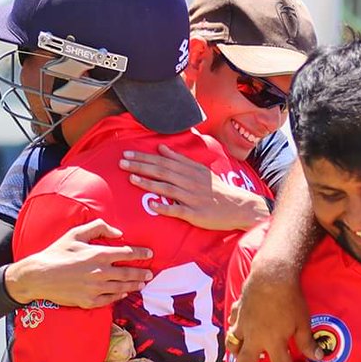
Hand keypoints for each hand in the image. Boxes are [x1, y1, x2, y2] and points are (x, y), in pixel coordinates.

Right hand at [4, 219, 151, 307]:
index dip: (141, 253)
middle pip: (129, 273)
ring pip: (122, 288)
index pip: (128, 253)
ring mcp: (96, 289)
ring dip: (134, 285)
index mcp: (99, 254)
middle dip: (142, 273)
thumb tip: (119, 233)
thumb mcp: (76, 234)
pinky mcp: (89, 301)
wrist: (38, 276)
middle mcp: (100, 272)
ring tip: (141, 284)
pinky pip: (110, 300)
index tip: (150, 254)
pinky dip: (119, 296)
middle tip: (150, 274)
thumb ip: (99, 227)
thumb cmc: (57, 252)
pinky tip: (123, 293)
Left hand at [120, 145, 270, 231]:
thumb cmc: (217, 189)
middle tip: (122, 163)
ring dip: (149, 183)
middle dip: (141, 166)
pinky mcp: (195, 213)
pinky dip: (165, 207)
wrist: (238, 207)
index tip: (127, 154)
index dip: (144, 157)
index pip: (164, 161)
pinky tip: (152, 205)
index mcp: (191, 170)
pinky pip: (178, 210)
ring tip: (131, 179)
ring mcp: (192, 198)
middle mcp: (190, 181)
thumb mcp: (200, 170)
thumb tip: (161, 148)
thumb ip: (180, 159)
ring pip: (168, 188)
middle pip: (162, 172)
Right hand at [226, 263, 321, 361]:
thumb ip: (307, 342)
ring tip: (240, 356)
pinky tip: (238, 327)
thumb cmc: (290, 299)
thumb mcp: (303, 322)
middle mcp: (253, 337)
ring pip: (232, 345)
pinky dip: (234, 328)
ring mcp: (243, 324)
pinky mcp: (238, 311)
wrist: (272, 275)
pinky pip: (232, 323)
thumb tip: (318, 357)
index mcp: (271, 343)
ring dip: (236, 354)